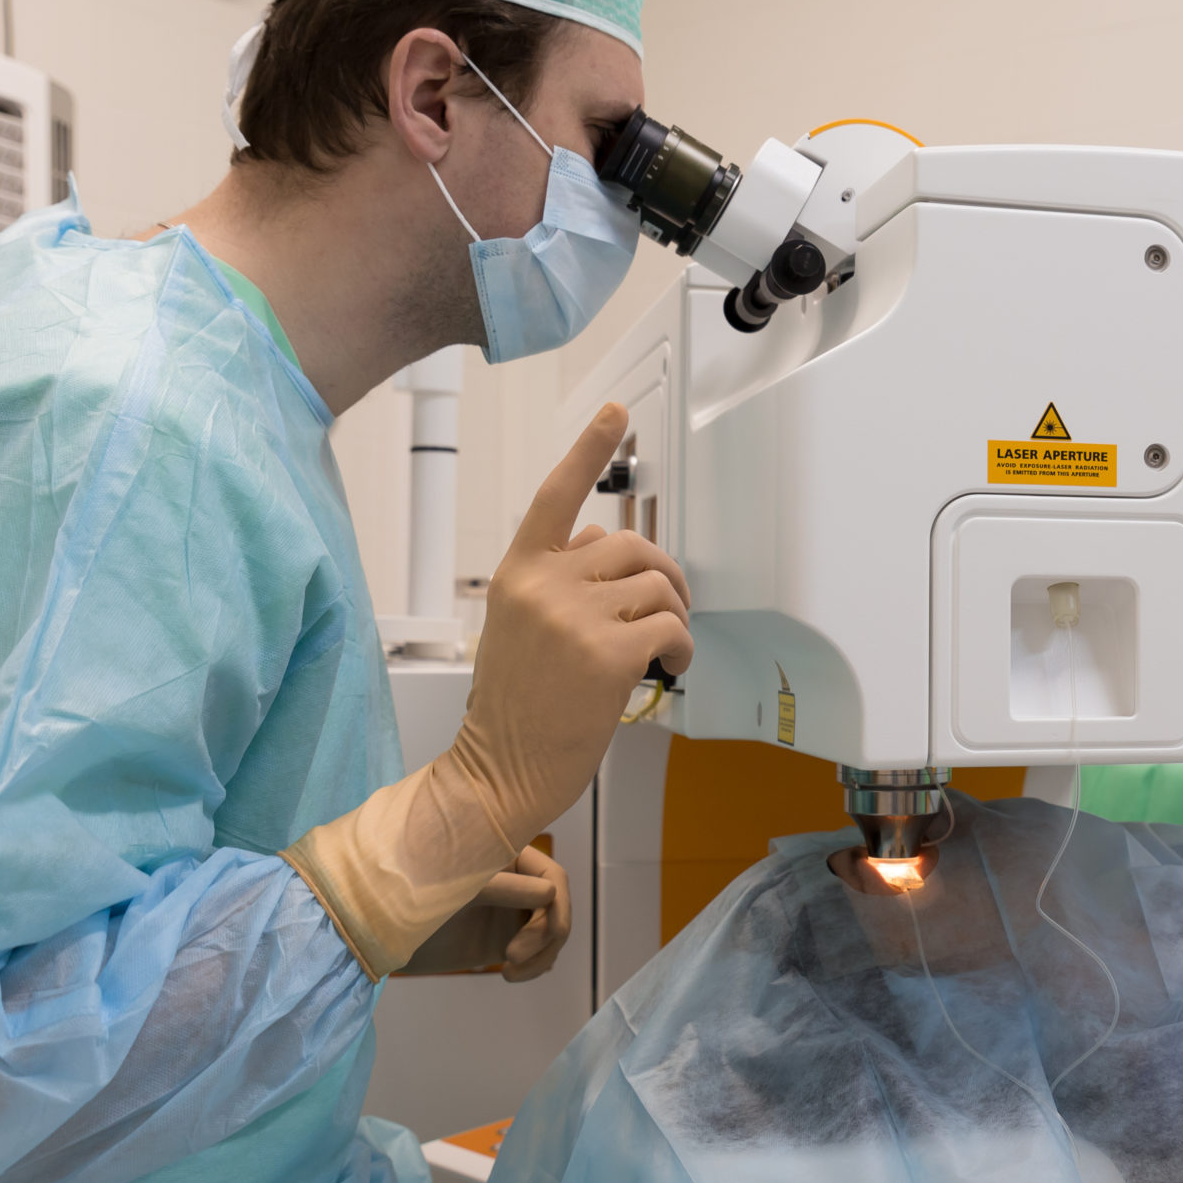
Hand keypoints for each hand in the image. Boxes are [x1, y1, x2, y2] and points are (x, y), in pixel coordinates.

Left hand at [393, 845, 571, 979]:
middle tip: (510, 958)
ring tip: (511, 974)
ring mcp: (510, 912)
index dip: (557, 905)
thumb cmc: (407, 896)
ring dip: (542, 956)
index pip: (551, 875)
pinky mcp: (502, 941)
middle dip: (544, 936)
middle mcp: (514, 882)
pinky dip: (536, 966)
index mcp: (505, 856)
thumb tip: (551, 892)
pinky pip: (539, 953)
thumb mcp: (455, 889)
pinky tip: (514, 975)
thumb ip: (502, 888)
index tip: (544, 934)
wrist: (376, 934)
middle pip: (557, 907)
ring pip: (552, 933)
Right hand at [450, 403, 691, 847]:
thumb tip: (604, 541)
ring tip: (667, 647)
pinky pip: (671, 626)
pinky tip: (672, 669)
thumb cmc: (515, 705)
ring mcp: (575, 616)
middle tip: (669, 610)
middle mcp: (543, 584)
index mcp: (518, 571)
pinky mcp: (609, 652)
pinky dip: (684, 647)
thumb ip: (556, 577)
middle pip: (633, 545)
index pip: (555, 495)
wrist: (499, 768)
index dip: (588, 449)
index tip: (616, 413)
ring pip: (657, 584)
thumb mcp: (518, 624)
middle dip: (663, 575)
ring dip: (676, 614)